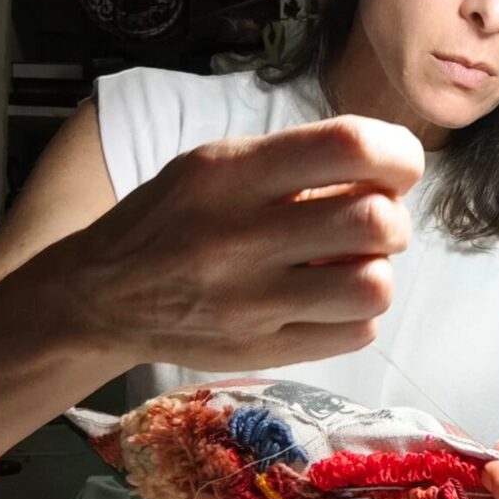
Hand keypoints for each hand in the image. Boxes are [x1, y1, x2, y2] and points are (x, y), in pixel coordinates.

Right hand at [62, 114, 423, 371]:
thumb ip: (294, 162)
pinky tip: (330, 299)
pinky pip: (357, 333)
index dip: (398, 154)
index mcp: (232, 172)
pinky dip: (359, 313)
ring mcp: (251, 303)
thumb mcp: (216, 165)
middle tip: (375, 221)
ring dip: (379, 270)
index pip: (348, 146)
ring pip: (373, 285)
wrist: (101, 297)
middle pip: (374, 221)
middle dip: (394, 218)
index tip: (397, 167)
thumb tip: (387, 171)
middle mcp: (241, 236)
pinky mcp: (261, 352)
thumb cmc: (171, 218)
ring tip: (352, 264)